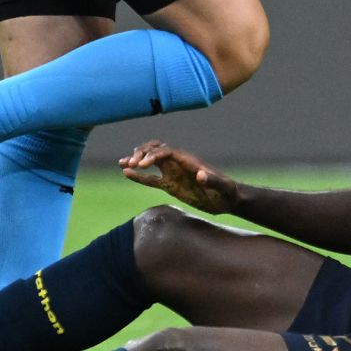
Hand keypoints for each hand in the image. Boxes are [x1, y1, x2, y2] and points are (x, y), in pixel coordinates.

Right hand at [119, 141, 239, 214]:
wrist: (227, 200)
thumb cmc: (227, 193)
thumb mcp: (223, 188)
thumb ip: (212, 180)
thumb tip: (200, 175)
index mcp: (188, 161)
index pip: (167, 151)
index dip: (153, 155)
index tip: (142, 165)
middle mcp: (179, 163)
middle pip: (156, 150)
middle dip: (142, 153)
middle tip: (131, 164)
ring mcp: (173, 173)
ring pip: (151, 161)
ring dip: (137, 160)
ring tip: (123, 164)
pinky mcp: (170, 185)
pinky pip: (151, 179)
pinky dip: (139, 176)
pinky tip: (127, 174)